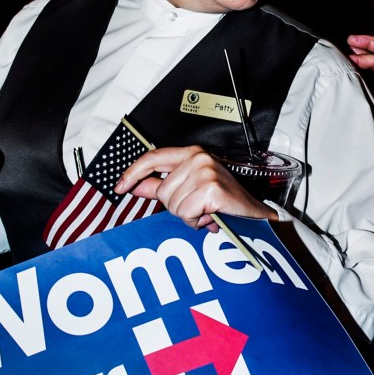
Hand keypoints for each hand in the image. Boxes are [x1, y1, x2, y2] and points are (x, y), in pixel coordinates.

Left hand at [115, 146, 275, 230]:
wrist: (254, 214)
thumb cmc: (224, 201)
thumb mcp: (189, 189)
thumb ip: (160, 185)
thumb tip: (135, 185)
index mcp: (192, 153)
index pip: (153, 157)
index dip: (133, 173)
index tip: (118, 187)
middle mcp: (198, 158)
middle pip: (162, 191)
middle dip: (176, 206)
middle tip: (198, 207)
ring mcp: (205, 172)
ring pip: (172, 205)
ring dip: (188, 215)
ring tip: (206, 211)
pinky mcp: (211, 189)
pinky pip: (185, 213)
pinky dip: (196, 221)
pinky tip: (211, 216)